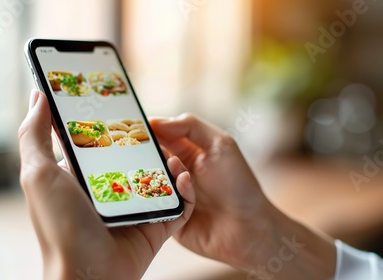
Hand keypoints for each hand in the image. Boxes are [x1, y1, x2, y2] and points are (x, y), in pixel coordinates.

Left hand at [18, 90, 194, 279]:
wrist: (90, 275)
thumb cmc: (60, 226)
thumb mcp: (38, 175)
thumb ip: (34, 135)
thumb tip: (39, 95)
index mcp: (84, 178)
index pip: (103, 144)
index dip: (113, 125)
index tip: (125, 106)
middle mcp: (111, 191)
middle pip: (137, 158)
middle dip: (150, 143)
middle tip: (158, 129)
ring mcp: (136, 208)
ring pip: (162, 178)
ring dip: (172, 164)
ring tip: (173, 155)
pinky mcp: (157, 224)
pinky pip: (179, 204)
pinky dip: (186, 191)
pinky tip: (183, 178)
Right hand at [150, 114, 336, 279]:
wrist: (248, 228)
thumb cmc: (239, 184)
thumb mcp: (220, 145)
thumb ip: (191, 126)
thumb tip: (157, 121)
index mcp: (188, 150)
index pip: (160, 134)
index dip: (147, 129)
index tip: (133, 126)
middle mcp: (176, 170)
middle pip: (150, 156)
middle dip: (148, 151)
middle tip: (143, 148)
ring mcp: (170, 193)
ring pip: (150, 178)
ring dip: (162, 171)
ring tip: (176, 168)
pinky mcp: (166, 215)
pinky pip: (156, 201)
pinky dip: (171, 192)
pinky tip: (187, 191)